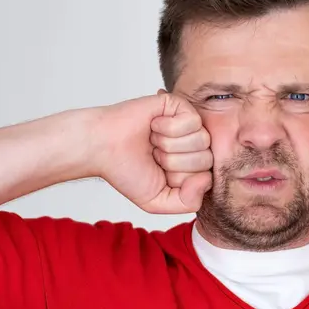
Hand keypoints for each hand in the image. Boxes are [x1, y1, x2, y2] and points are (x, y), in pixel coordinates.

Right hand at [95, 91, 212, 212]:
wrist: (101, 147)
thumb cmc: (126, 170)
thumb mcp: (158, 201)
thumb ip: (188, 202)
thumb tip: (206, 178)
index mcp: (192, 167)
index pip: (206, 177)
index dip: (178, 180)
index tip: (158, 172)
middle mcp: (194, 145)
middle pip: (206, 159)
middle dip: (173, 162)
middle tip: (153, 154)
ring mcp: (189, 124)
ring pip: (201, 140)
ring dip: (169, 144)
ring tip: (153, 140)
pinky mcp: (180, 105)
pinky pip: (192, 122)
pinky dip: (167, 127)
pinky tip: (154, 125)